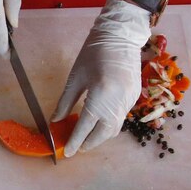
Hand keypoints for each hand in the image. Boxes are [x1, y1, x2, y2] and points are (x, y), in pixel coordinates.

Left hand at [52, 0, 150, 156]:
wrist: (120, 36)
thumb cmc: (94, 53)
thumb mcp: (76, 78)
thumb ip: (66, 102)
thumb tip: (56, 121)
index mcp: (100, 96)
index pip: (85, 127)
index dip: (75, 141)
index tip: (67, 153)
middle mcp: (117, 103)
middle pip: (102, 134)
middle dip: (89, 144)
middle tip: (77, 148)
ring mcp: (128, 101)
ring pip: (114, 129)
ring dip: (100, 137)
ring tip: (86, 138)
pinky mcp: (134, 98)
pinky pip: (121, 118)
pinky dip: (109, 125)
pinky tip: (99, 123)